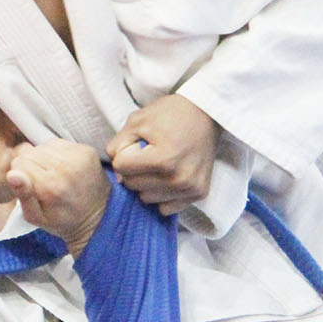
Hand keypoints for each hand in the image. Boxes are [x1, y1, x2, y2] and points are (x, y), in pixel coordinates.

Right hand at [7, 140, 109, 255]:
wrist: (98, 217)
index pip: (19, 163)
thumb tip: (12, 174)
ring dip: (44, 158)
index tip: (30, 187)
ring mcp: (79, 156)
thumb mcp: (36, 217)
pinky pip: (58, 143)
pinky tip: (62, 168)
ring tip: (53, 175)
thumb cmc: (63, 220)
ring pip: (43, 146)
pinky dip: (56, 153)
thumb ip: (22, 195)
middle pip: (30, 153)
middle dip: (31, 166)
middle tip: (42, 182)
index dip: (20, 175)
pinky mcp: (87, 150)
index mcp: (51, 186)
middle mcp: (66, 167)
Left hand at [104, 94, 216, 214]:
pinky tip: (169, 176)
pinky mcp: (199, 193)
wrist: (206, 114)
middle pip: (132, 185)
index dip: (124, 154)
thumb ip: (118, 145)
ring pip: (146, 198)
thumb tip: (116, 173)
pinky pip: (166, 207)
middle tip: (148, 153)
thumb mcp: (137, 121)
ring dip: (147, 184)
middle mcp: (178, 178)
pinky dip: (163, 195)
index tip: (137, 144)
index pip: (121, 167)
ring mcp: (190, 188)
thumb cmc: (169, 115)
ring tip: (159, 164)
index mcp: (163, 158)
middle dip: (133, 170)